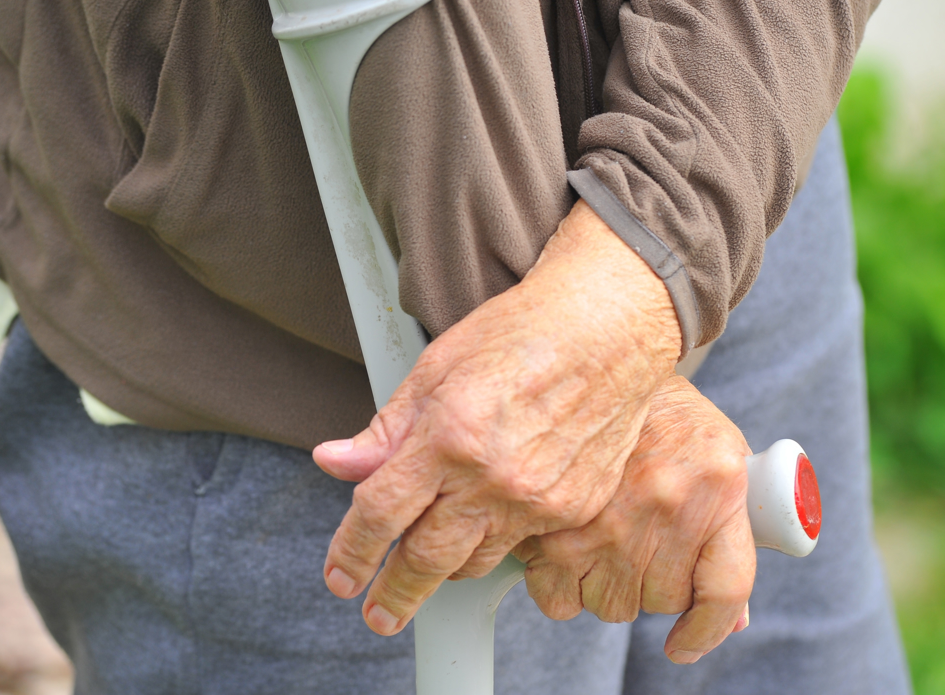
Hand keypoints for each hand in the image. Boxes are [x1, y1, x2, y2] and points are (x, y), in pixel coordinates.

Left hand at [313, 200, 681, 635]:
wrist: (608, 332)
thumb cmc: (522, 334)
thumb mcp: (435, 368)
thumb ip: (386, 429)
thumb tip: (336, 461)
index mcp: (447, 436)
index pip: (380, 513)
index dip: (351, 551)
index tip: (341, 575)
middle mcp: (491, 477)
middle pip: (425, 559)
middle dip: (394, 594)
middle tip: (378, 612)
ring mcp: (536, 500)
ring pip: (473, 563)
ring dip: (443, 572)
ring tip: (427, 568)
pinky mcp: (571, 509)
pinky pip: (520, 548)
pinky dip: (494, 547)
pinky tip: (484, 530)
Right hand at [513, 376, 754, 663]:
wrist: (602, 351)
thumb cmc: (662, 410)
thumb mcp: (718, 453)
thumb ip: (729, 531)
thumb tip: (732, 620)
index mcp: (721, 486)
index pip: (726, 591)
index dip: (708, 631)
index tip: (685, 645)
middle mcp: (670, 504)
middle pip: (661, 600)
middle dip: (649, 585)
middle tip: (636, 549)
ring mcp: (612, 515)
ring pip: (610, 603)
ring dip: (605, 586)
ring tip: (600, 543)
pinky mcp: (557, 521)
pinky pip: (557, 597)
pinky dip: (559, 589)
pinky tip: (564, 556)